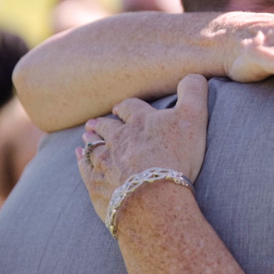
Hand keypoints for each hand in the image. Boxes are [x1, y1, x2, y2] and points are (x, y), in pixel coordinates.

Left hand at [77, 74, 208, 219]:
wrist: (154, 199)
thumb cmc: (176, 156)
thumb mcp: (193, 118)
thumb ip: (193, 92)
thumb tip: (194, 74)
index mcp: (141, 122)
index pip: (131, 108)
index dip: (128, 107)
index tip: (124, 107)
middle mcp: (119, 139)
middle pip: (108, 127)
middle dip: (104, 123)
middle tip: (97, 121)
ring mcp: (106, 163)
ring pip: (94, 147)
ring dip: (90, 140)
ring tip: (86, 136)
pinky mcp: (98, 185)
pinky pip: (86, 170)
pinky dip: (82, 162)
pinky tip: (79, 159)